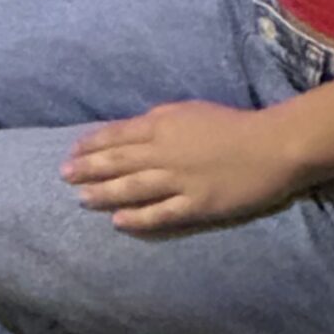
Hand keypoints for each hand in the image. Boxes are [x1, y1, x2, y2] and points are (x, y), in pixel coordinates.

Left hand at [63, 101, 299, 231]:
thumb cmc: (230, 124)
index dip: (92, 144)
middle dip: (88, 168)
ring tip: (81, 199)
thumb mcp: (188, 110)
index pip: (117, 134)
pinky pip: (161, 213)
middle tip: (63, 177)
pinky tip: (119, 223)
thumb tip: (134, 129)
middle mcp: (164, 152)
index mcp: (162, 125)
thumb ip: (159, 120)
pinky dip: (138, 218)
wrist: (271, 146)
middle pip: (118, 161)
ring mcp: (180, 180)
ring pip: (133, 187)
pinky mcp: (197, 205)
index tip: (71, 152)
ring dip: (104, 194)